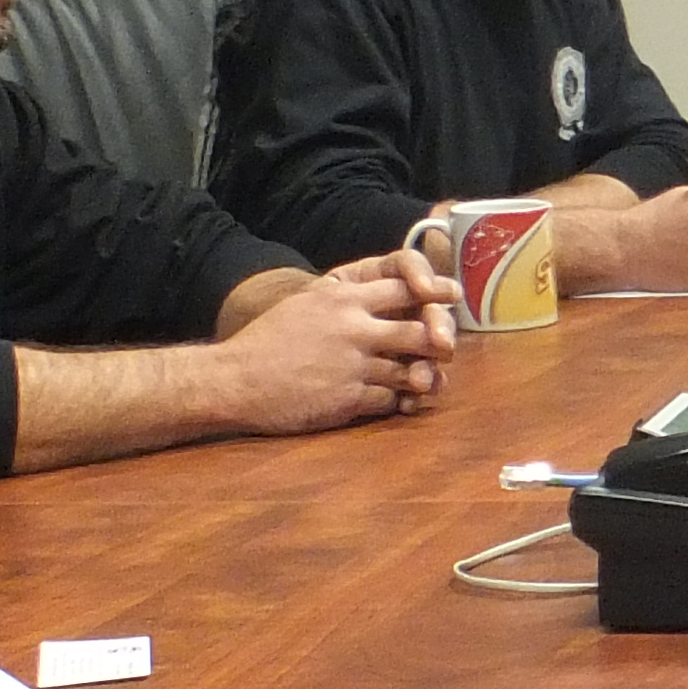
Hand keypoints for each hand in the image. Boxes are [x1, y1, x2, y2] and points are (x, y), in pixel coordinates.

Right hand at [218, 255, 452, 429]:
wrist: (236, 379)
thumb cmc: (269, 339)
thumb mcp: (307, 302)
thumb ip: (346, 295)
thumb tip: (386, 292)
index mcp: (342, 296)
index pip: (405, 285)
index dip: (435, 291)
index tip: (451, 296)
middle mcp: (352, 327)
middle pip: (420, 330)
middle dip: (440, 340)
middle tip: (446, 348)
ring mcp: (352, 365)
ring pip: (412, 370)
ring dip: (425, 376)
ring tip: (429, 379)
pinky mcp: (348, 399)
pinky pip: (391, 400)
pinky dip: (401, 402)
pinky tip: (402, 402)